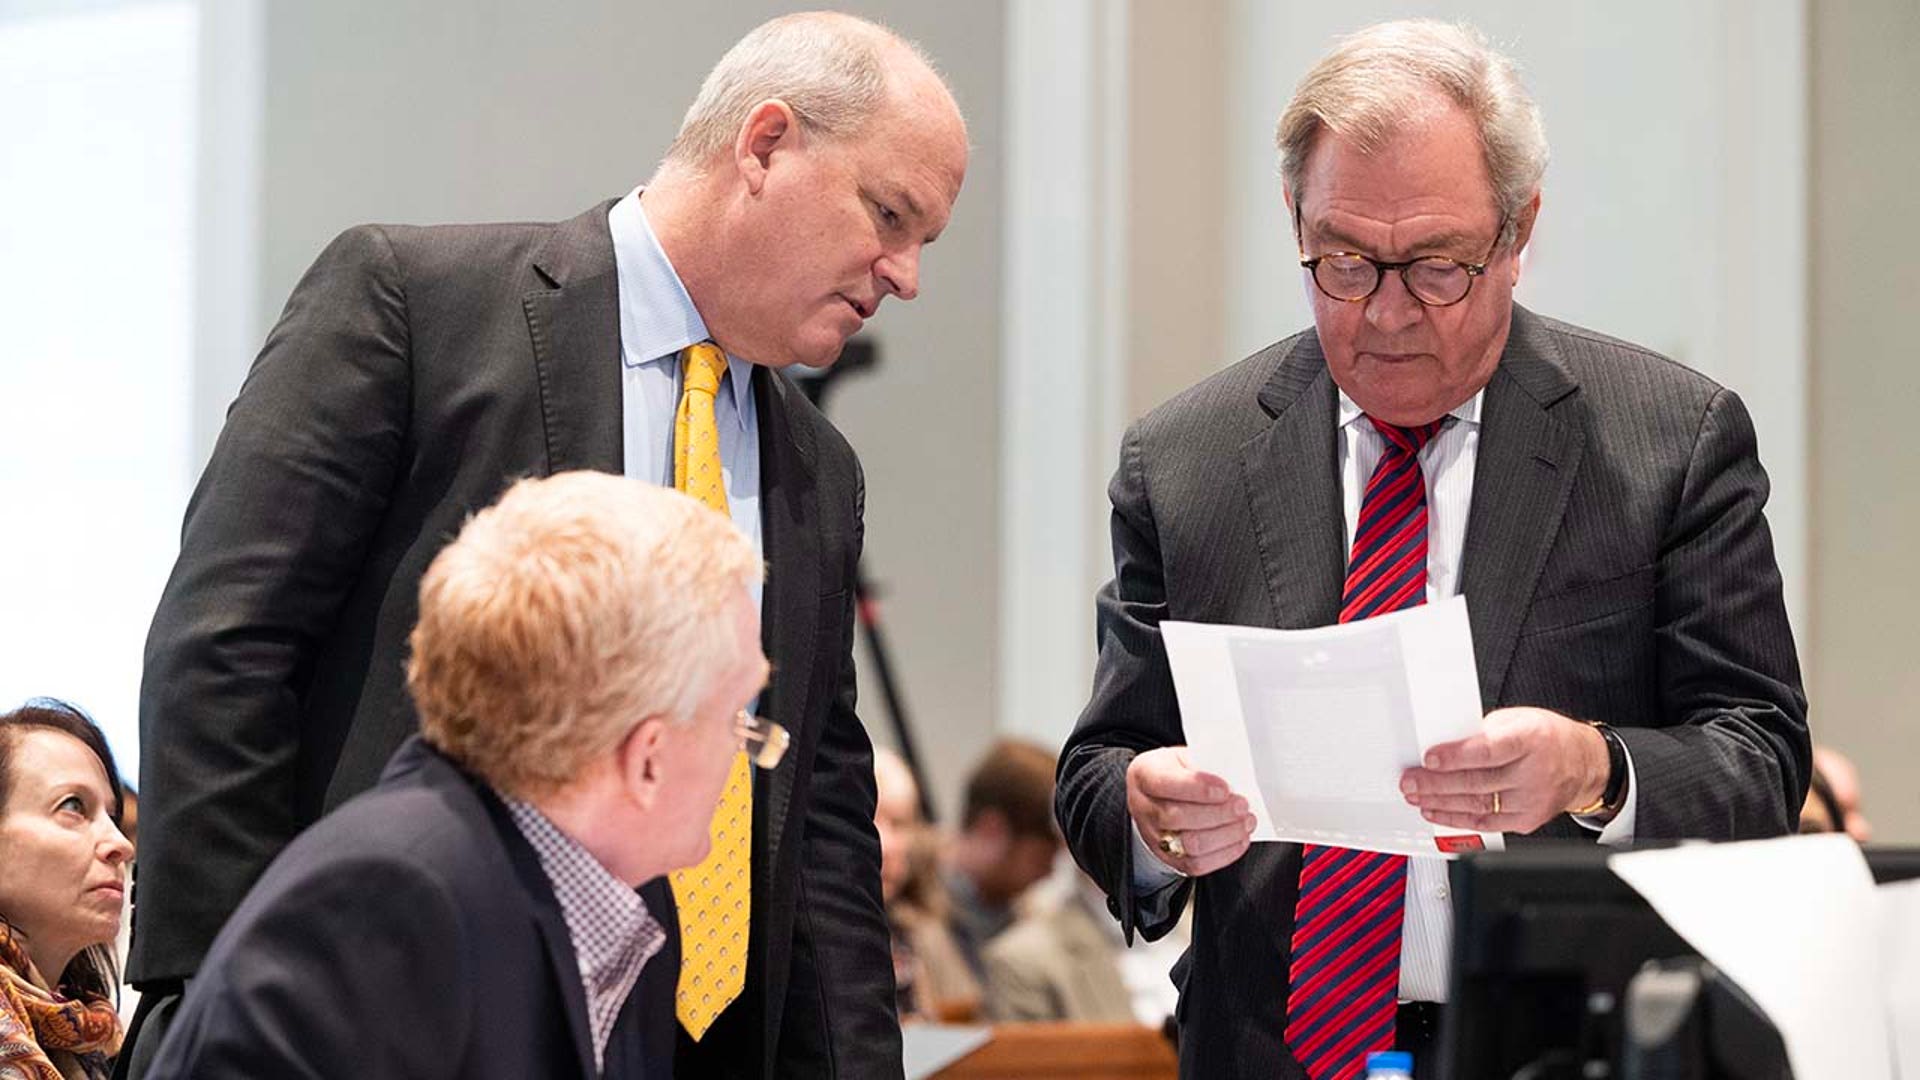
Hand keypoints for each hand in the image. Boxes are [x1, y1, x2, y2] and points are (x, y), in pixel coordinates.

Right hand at [1126, 746, 1256, 875]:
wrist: (1158, 796)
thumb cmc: (1176, 772)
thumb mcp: (1184, 756)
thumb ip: (1204, 764)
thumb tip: (1235, 778)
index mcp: (1145, 775)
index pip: (1165, 783)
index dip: (1198, 787)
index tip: (1225, 788)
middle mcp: (1143, 808)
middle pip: (1176, 818)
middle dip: (1217, 813)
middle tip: (1242, 806)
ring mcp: (1153, 836)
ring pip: (1190, 845)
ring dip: (1225, 835)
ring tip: (1246, 822)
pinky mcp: (1168, 858)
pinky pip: (1197, 864)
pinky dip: (1224, 854)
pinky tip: (1239, 839)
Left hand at [1399, 707, 1609, 833]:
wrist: (1585, 765)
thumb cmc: (1547, 738)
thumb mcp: (1518, 720)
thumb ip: (1483, 731)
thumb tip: (1443, 742)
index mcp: (1532, 739)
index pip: (1488, 750)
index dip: (1456, 756)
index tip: (1428, 758)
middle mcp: (1535, 772)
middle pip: (1477, 781)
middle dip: (1436, 783)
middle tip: (1409, 781)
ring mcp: (1533, 800)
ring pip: (1477, 805)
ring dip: (1440, 802)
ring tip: (1415, 795)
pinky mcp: (1527, 821)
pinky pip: (1485, 823)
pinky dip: (1456, 818)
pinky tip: (1436, 811)